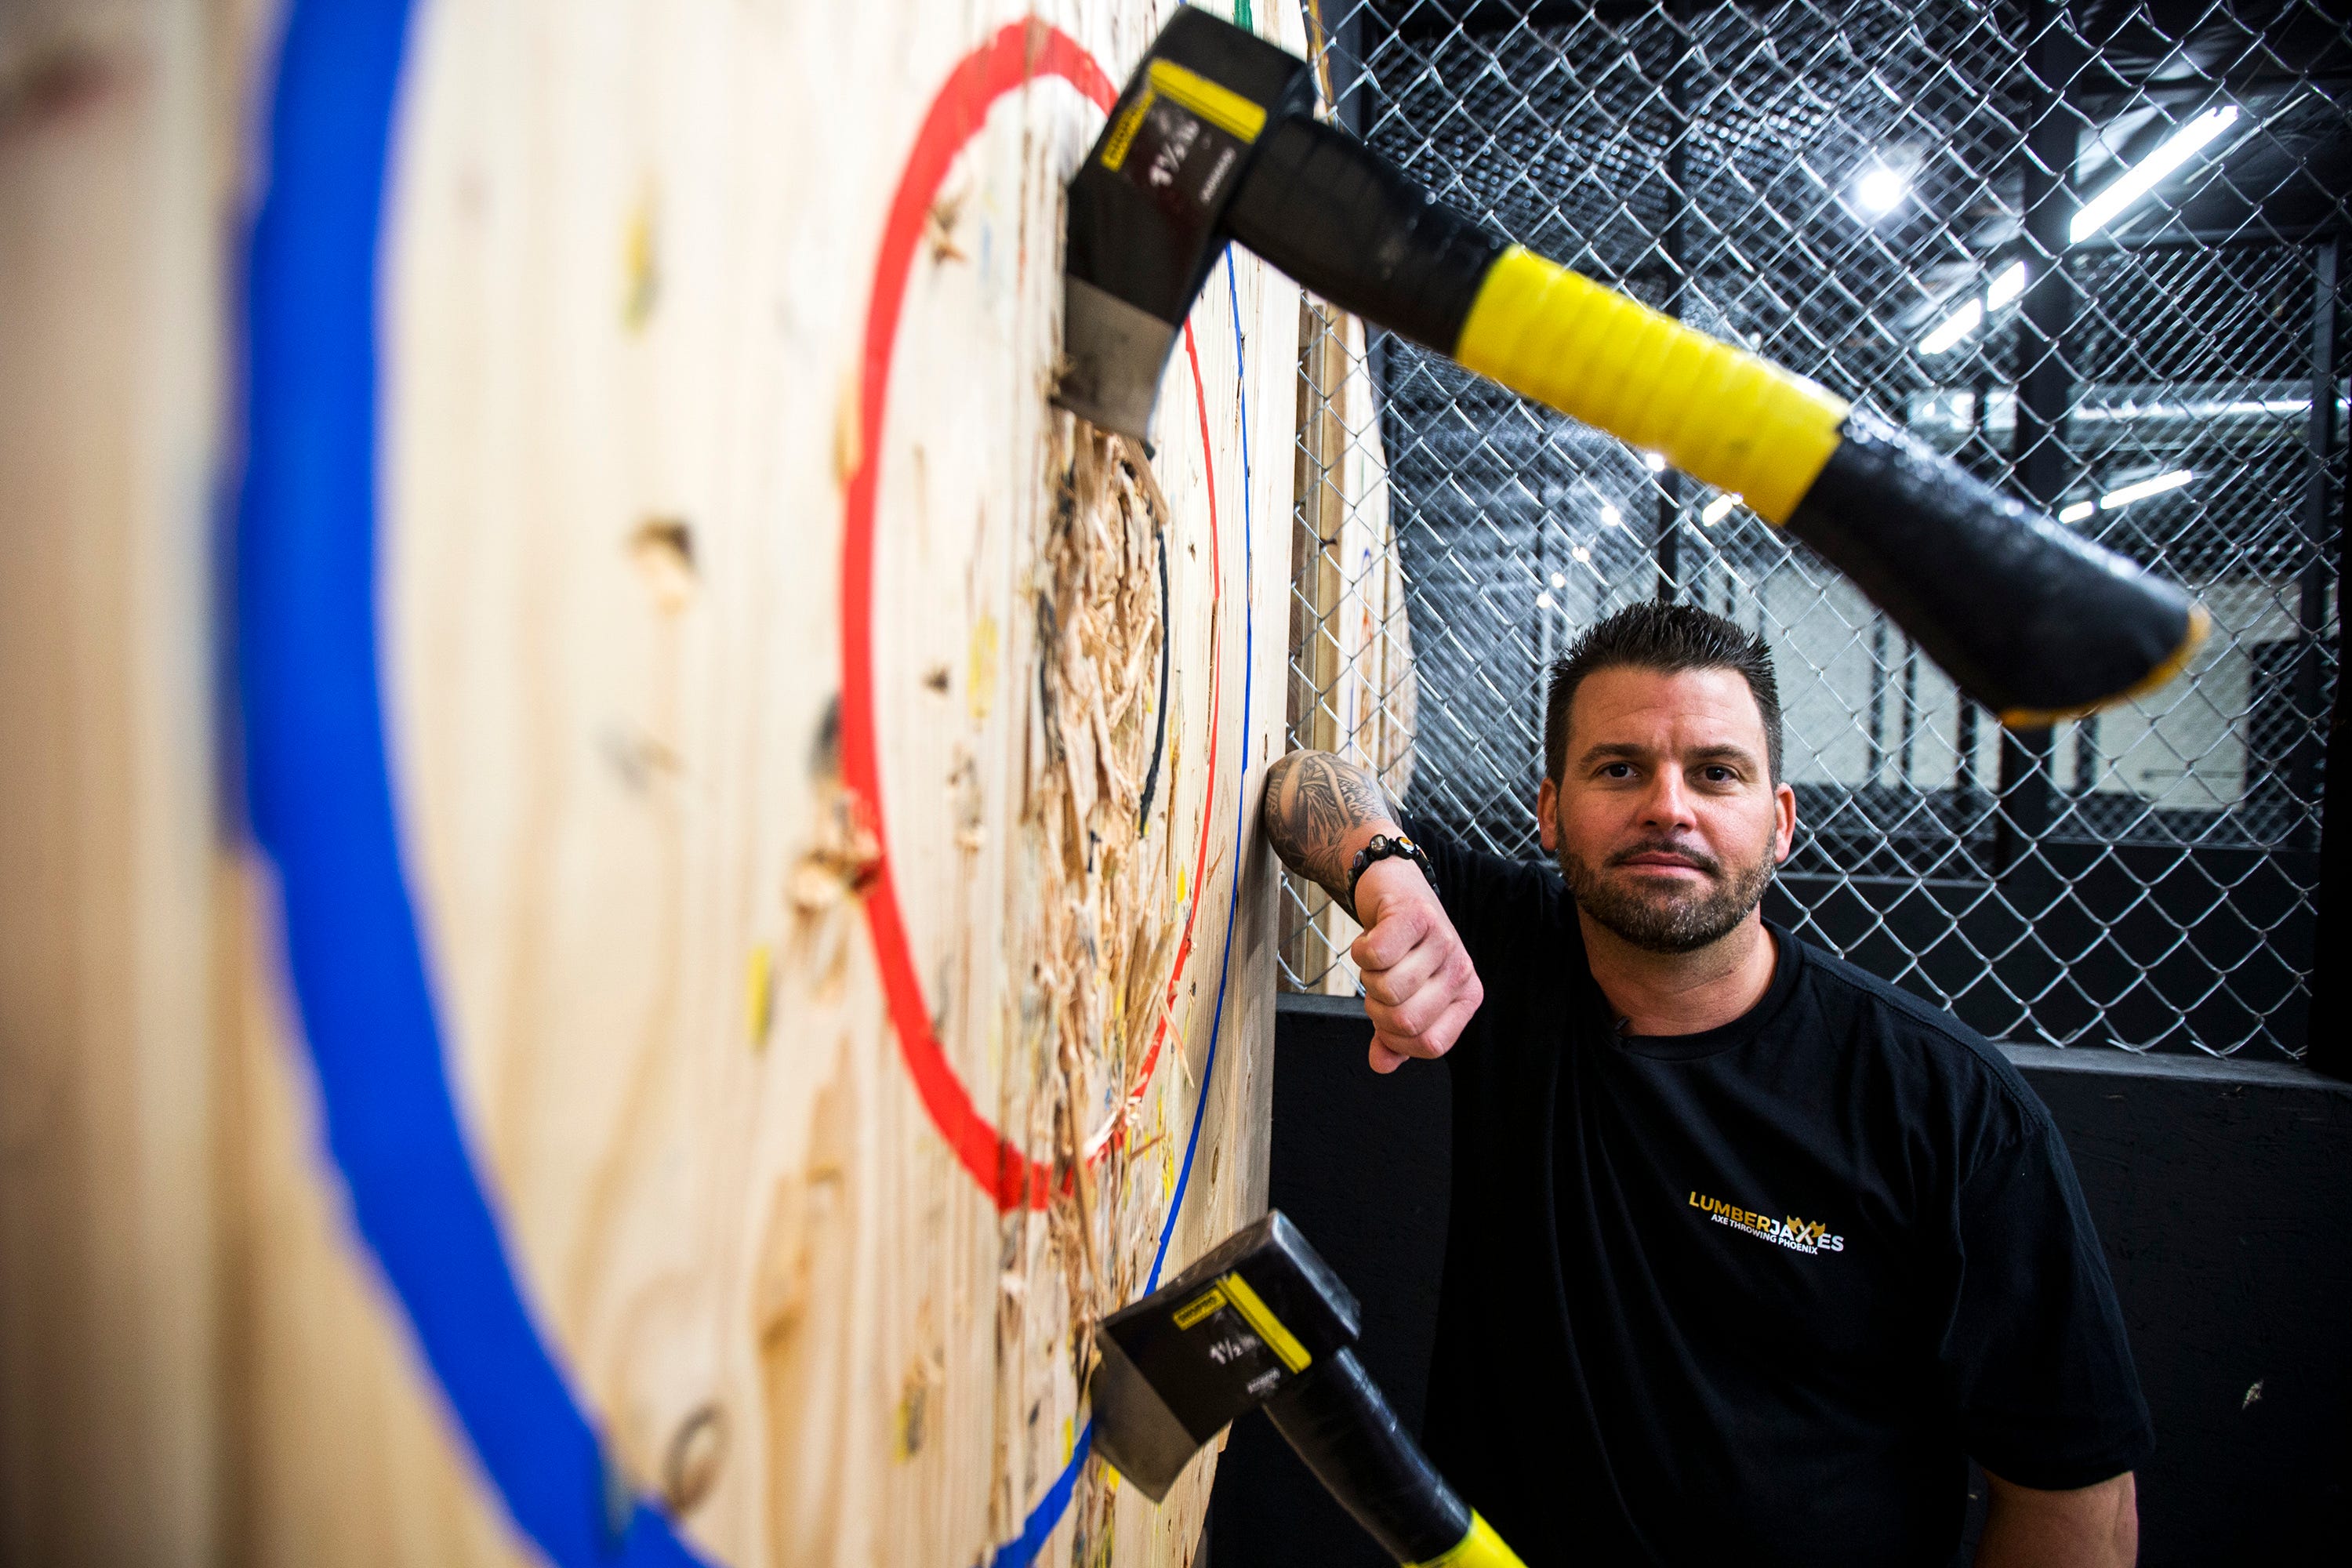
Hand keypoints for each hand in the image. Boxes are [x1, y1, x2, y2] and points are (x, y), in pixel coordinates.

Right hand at [1350, 858, 1483, 1073]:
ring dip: (1367, 976)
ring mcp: (1444, 941)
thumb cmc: (1401, 948)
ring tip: (1378, 959)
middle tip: (1378, 982)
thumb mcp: (1403, 997)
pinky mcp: (1419, 915)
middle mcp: (1461, 972)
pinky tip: (1370, 937)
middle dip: (1376, 1008)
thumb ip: (1394, 1036)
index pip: (1430, 1045)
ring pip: (1388, 989)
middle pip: (1406, 1020)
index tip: (1386, 1018)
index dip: (1396, 1039)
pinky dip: (1359, 950)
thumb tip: (1381, 1065)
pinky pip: (1374, 955)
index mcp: (1465, 998)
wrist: (1394, 889)